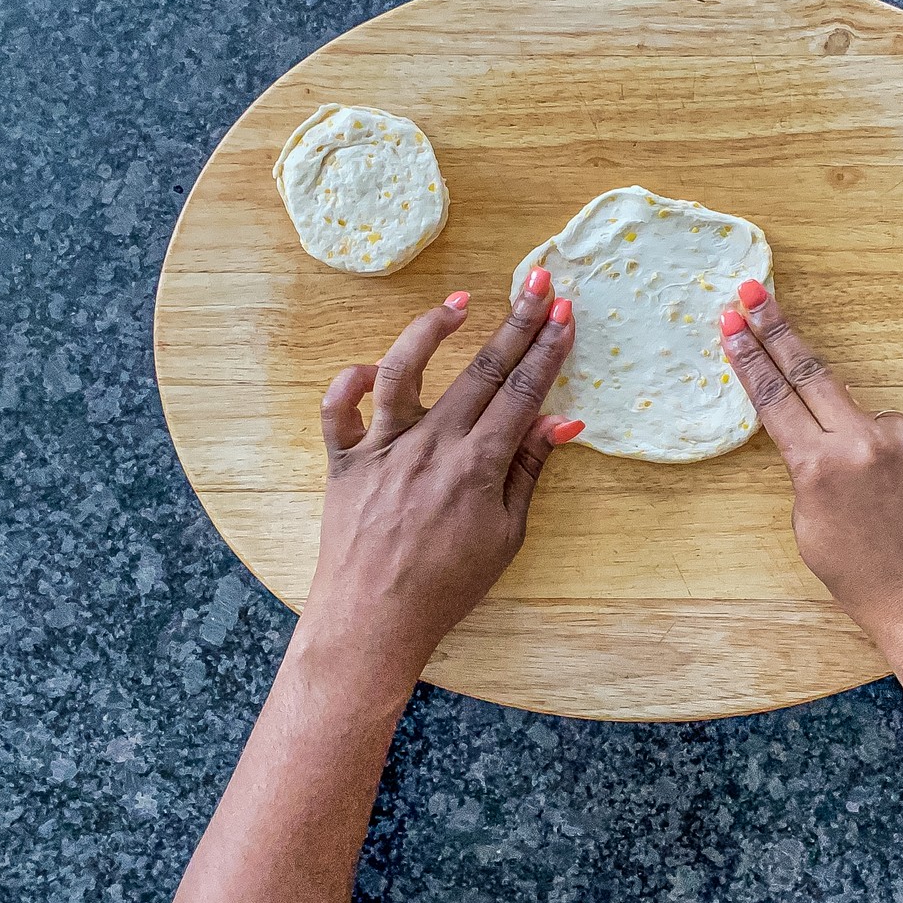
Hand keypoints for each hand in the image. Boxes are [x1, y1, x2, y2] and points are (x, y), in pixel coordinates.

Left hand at [299, 269, 582, 686]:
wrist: (373, 620)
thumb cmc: (447, 586)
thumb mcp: (506, 536)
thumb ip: (529, 471)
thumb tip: (561, 421)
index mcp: (477, 466)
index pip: (522, 393)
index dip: (547, 350)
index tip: (565, 313)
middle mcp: (431, 445)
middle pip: (480, 370)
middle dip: (515, 323)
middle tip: (537, 283)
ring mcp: (383, 448)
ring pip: (405, 370)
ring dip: (432, 330)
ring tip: (459, 303)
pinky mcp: (344, 460)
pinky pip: (338, 410)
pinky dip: (350, 381)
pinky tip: (374, 365)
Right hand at [719, 281, 902, 656]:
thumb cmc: (865, 579)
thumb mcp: (810, 527)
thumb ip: (809, 469)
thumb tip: (819, 432)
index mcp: (820, 468)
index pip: (774, 398)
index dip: (749, 356)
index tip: (732, 322)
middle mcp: (867, 444)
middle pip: (813, 372)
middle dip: (778, 329)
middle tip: (755, 292)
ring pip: (874, 420)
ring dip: (867, 444)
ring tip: (887, 502)